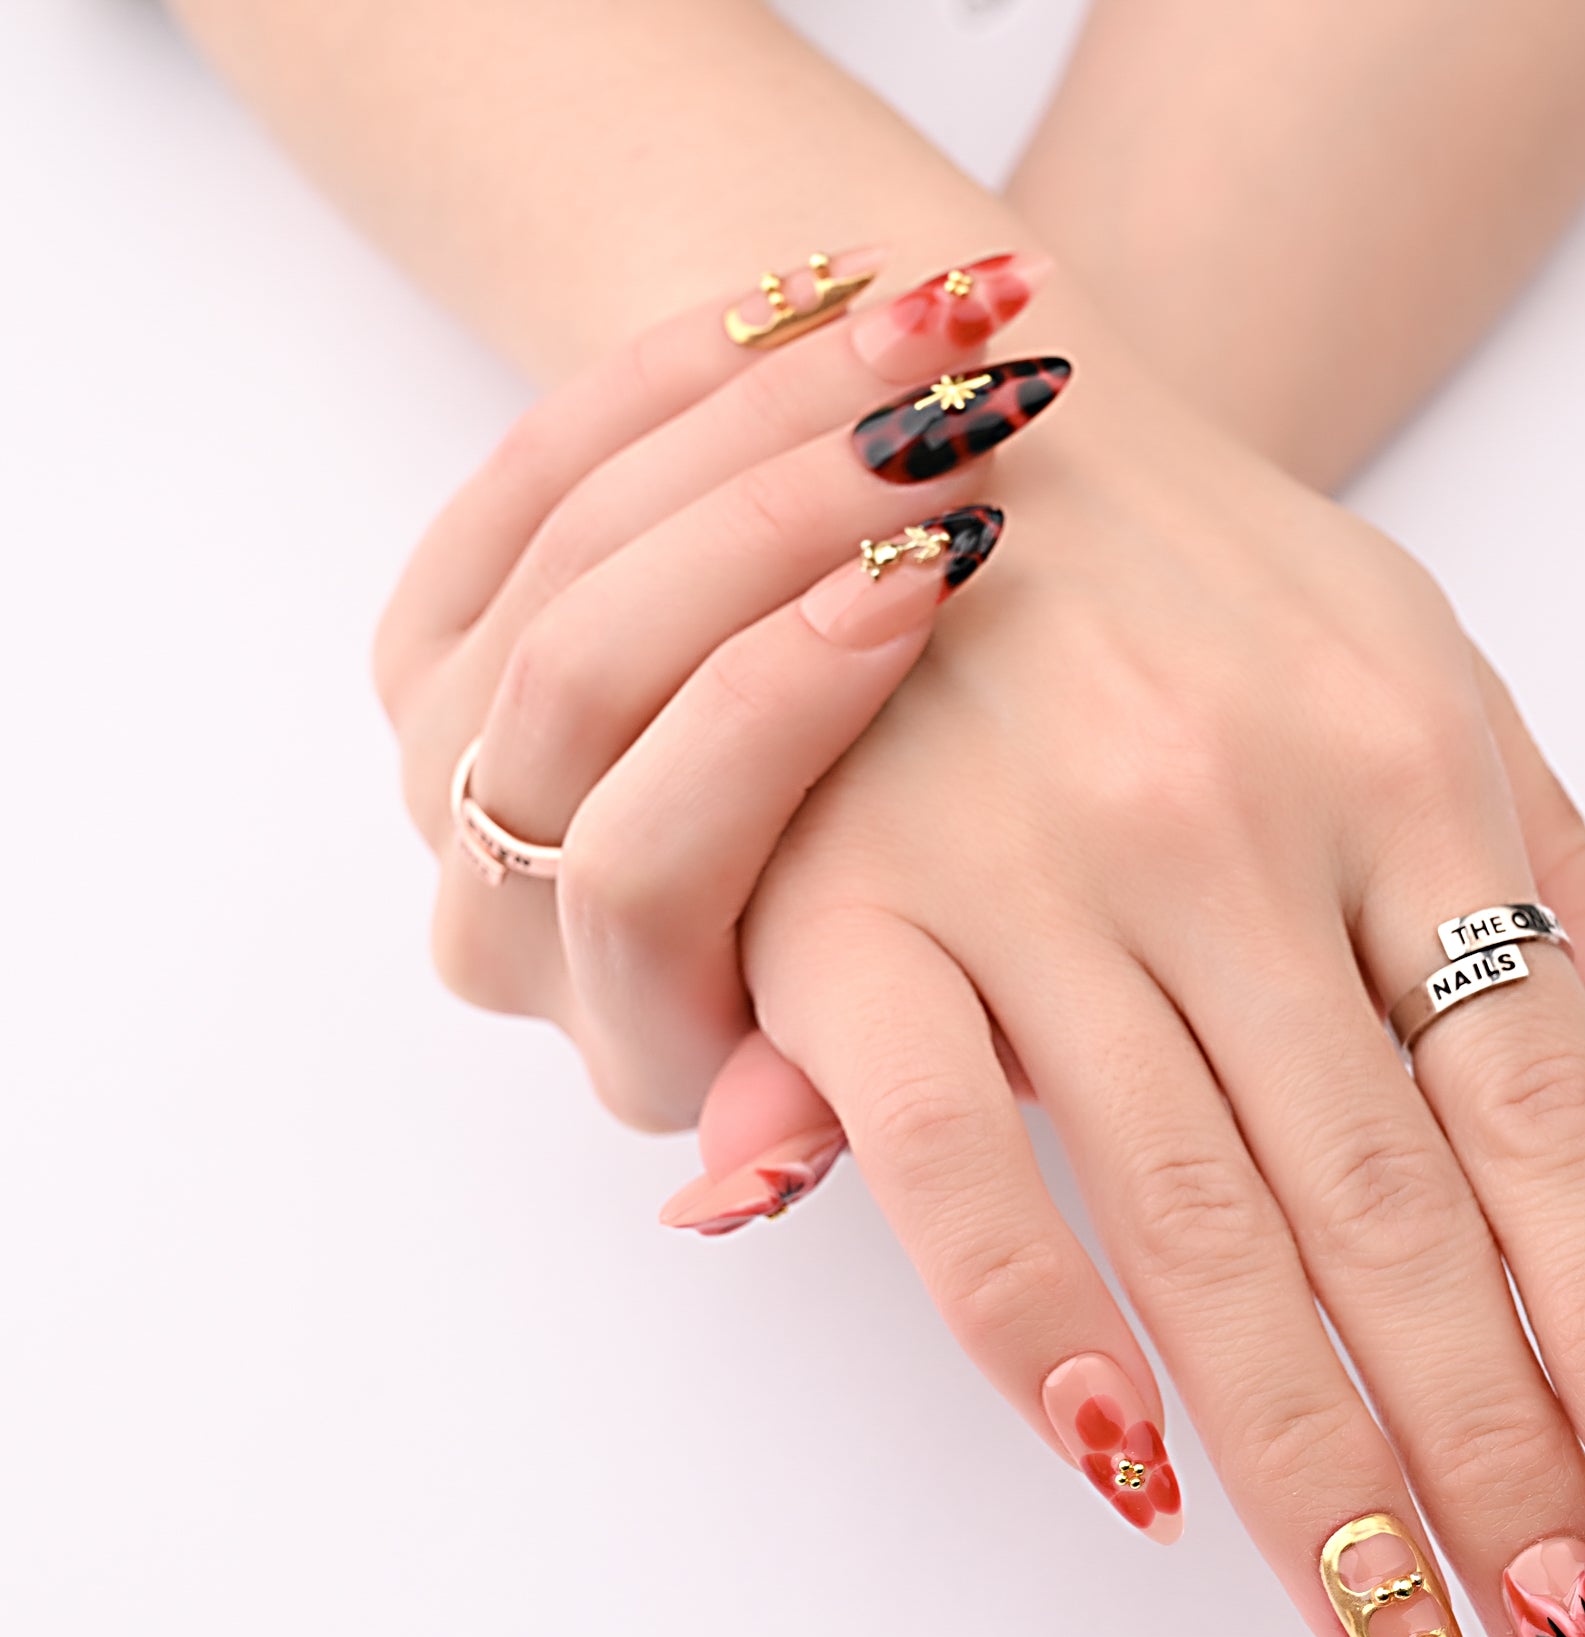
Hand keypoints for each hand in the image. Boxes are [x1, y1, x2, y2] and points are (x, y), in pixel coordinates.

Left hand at [372, 246, 1056, 1126]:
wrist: (880, 791)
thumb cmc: (952, 903)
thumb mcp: (940, 1008)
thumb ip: (858, 1080)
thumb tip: (747, 1189)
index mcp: (632, 1027)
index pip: (641, 869)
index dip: (773, 711)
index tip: (933, 571)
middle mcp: (506, 909)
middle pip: (582, 688)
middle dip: (769, 529)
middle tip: (939, 411)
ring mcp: (448, 767)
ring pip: (554, 562)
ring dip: (744, 424)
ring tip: (921, 323)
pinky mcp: (437, 643)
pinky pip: (521, 478)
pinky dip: (662, 380)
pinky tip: (803, 304)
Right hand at [686, 344, 1584, 1636]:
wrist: (938, 420)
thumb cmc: (1195, 581)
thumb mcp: (1417, 676)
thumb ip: (1556, 895)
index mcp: (1403, 771)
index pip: (1547, 1111)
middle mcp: (1238, 828)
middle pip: (1396, 1207)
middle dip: (1489, 1462)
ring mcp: (1040, 874)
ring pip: (1202, 1221)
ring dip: (1310, 1466)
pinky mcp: (853, 914)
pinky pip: (944, 1159)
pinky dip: (1033, 1332)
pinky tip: (1126, 1480)